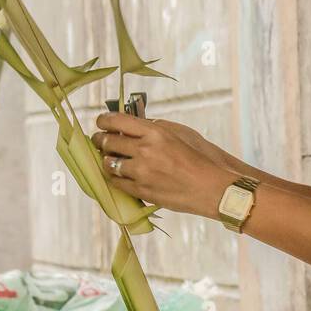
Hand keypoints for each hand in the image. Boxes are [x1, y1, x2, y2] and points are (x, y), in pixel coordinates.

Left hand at [92, 112, 232, 216]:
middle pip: (108, 142)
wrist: (211, 188)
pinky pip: (116, 182)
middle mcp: (145, 150)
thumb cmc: (200, 159)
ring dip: (107, 160)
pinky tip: (119, 175)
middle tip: (100, 141)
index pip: (117, 121)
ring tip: (111, 160)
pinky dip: (115, 177)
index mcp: (155, 133)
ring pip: (109, 163)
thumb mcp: (182, 134)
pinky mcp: (141, 190)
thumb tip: (135, 125)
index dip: (104, 120)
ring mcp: (141, 172)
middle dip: (100, 140)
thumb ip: (156, 127)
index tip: (101, 122)